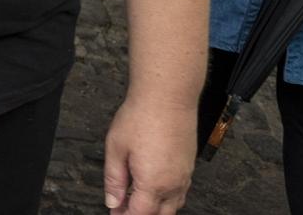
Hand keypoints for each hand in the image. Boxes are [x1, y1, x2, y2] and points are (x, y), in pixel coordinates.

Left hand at [101, 94, 194, 212]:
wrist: (168, 98)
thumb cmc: (141, 118)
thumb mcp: (116, 148)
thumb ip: (114, 179)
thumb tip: (112, 201)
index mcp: (153, 183)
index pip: (140, 214)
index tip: (114, 213)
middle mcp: (173, 184)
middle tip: (123, 209)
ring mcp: (184, 176)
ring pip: (173, 206)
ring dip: (156, 209)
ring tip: (136, 200)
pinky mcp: (189, 167)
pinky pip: (181, 192)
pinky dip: (168, 198)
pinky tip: (154, 189)